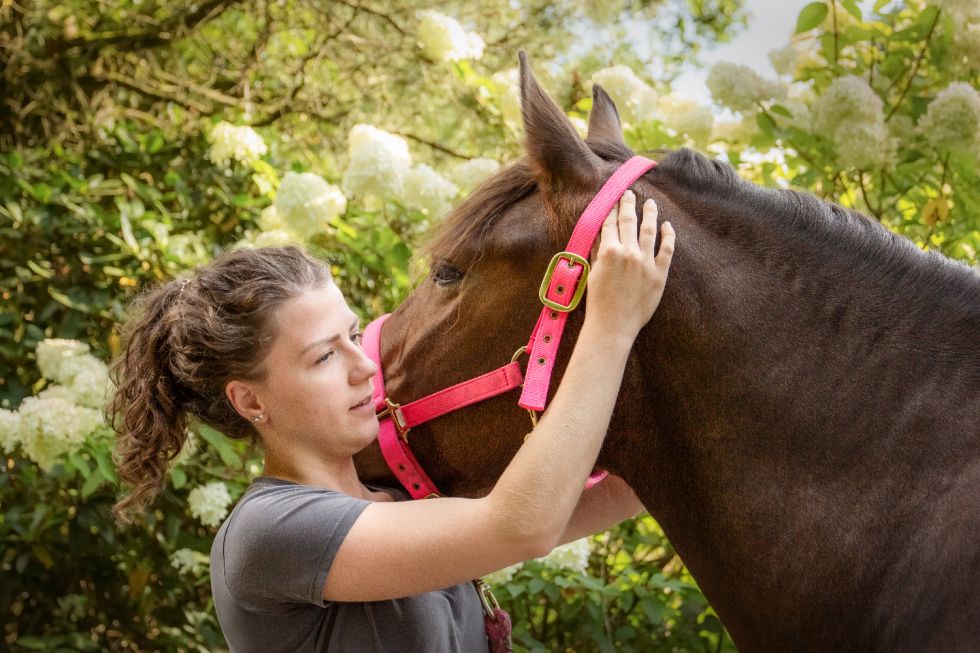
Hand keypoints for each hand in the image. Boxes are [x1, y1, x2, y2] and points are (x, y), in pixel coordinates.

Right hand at [585, 190, 674, 339]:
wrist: (613, 325)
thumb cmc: (598, 301)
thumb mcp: (592, 272)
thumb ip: (597, 251)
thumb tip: (599, 233)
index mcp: (608, 251)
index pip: (610, 222)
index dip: (612, 208)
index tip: (614, 198)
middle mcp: (628, 252)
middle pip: (629, 220)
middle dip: (629, 204)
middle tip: (630, 193)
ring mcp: (645, 262)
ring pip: (649, 229)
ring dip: (649, 213)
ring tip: (650, 204)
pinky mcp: (659, 273)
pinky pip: (667, 249)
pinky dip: (668, 235)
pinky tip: (668, 226)